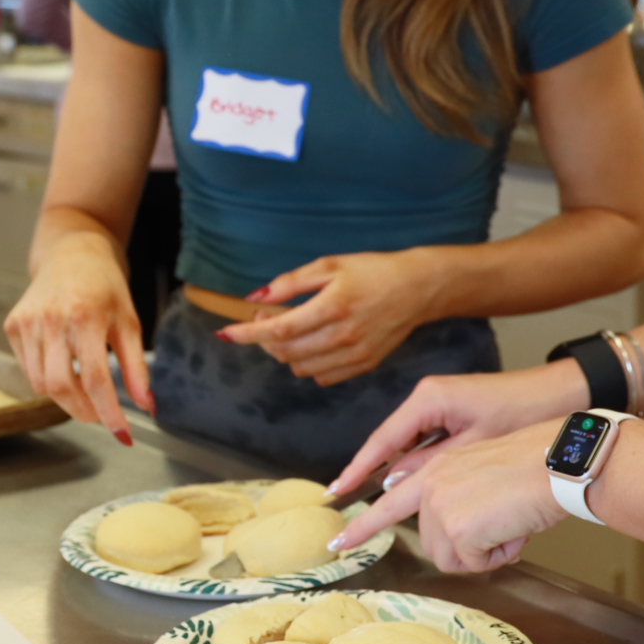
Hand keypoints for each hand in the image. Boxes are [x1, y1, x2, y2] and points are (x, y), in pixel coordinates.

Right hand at [3, 231, 149, 443]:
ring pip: (41, 384)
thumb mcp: (129, 322)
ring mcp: (27, 322)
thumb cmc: (104, 286)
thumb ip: (137, 367)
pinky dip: (47, 379)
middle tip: (101, 415)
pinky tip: (63, 366)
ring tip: (84, 387)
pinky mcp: (13, 325)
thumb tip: (147, 406)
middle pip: (62, 387)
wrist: (71, 253)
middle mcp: (51, 319)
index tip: (122, 434)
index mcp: (85, 316)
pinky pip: (29, 369)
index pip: (95, 379)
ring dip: (65, 397)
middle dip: (84, 411)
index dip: (108, 412)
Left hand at [214, 250, 440, 384]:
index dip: (247, 334)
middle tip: (266, 318)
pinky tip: (313, 343)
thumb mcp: (329, 265)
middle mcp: (343, 336)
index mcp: (332, 307)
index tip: (226, 333)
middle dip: (264, 340)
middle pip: (285, 353)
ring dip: (285, 353)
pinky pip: (322, 377)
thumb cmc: (372, 271)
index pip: (278, 330)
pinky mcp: (364, 365)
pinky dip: (308, 364)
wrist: (417, 288)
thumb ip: (290, 283)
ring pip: (301, 368)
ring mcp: (354, 354)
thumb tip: (255, 298)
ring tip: (291, 330)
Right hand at [328, 360, 587, 499]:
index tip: (336, 492)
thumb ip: (431, 464)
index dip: (358, 468)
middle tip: (345, 504)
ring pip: (408, 448)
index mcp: (428, 400)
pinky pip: (426, 446)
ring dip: (400, 476)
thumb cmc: (523, 414)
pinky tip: (416, 492)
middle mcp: (427, 400)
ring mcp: (440, 407)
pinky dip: (420, 468)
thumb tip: (393, 483)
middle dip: (370, 475)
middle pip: (390, 444)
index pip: (383, 440)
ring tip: (377, 508)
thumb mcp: (475, 446)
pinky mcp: (455, 416)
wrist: (562, 396)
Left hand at [336, 420, 568, 571]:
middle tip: (502, 526)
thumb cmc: (537, 471)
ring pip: (452, 558)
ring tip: (509, 523)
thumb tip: (460, 538)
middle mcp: (430, 484)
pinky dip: (498, 556)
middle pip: (433, 544)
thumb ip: (459, 502)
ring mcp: (439, 505)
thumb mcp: (484, 479)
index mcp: (436, 470)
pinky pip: (474, 564)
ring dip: (485, 552)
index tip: (337, 541)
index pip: (389, 501)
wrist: (557, 464)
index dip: (362, 526)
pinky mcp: (456, 526)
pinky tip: (513, 529)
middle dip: (468, 548)